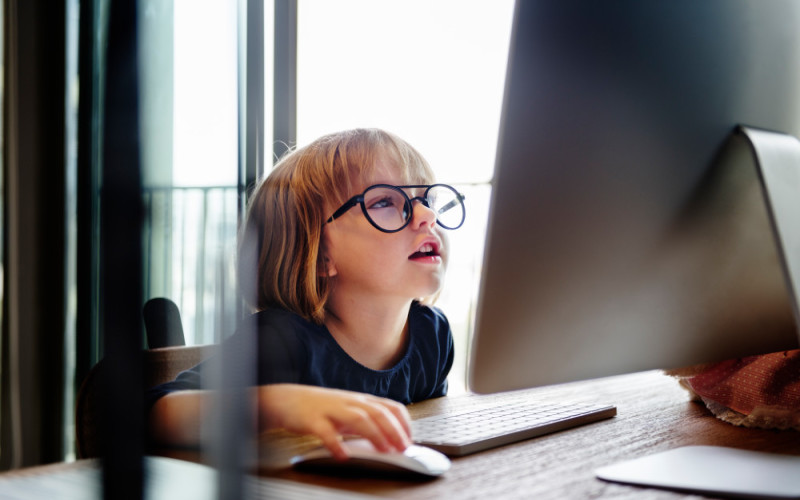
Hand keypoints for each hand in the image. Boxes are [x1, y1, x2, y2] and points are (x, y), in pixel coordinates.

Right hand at [257, 384, 411, 459]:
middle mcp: (349, 402)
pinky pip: (325, 431)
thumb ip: (367, 423)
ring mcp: (331, 409)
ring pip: (358, 418)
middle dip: (394, 430)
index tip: (409, 439)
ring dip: (374, 434)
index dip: (403, 422)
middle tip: (403, 449)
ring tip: (384, 451)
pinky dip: (336, 444)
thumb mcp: (348, 411)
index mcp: (360, 400)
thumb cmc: (321, 408)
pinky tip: (343, 455)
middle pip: (377, 412)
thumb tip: (391, 439)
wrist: (288, 400)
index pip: (389, 406)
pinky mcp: (313, 419)